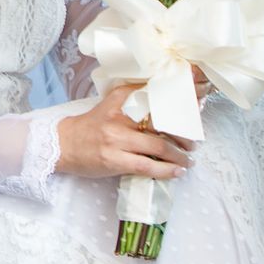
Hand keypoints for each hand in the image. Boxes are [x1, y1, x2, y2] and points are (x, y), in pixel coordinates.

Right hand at [57, 84, 193, 179]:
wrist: (63, 145)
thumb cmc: (91, 127)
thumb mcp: (110, 106)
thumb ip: (134, 102)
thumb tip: (169, 108)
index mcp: (120, 99)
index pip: (155, 92)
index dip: (180, 92)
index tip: (200, 94)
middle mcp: (119, 116)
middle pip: (163, 121)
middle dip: (185, 131)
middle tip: (195, 140)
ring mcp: (116, 139)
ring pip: (160, 145)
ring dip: (180, 154)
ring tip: (188, 159)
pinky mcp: (114, 160)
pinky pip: (147, 165)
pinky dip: (167, 170)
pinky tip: (177, 171)